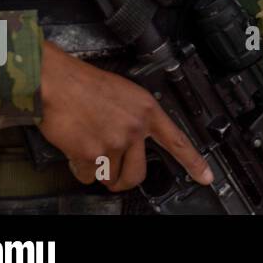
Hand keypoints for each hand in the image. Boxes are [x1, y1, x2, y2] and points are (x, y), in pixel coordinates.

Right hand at [38, 41, 212, 191]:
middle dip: (125, 180)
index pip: (177, 141)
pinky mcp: (91, 154)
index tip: (205, 177)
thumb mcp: (125, 93)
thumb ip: (136, 117)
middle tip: (116, 174)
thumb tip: (137, 140)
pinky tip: (76, 147)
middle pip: (138, 174)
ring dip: (99, 170)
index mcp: (147, 111)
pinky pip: (88, 175)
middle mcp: (134, 128)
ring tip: (90, 147)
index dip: (193, 162)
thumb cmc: (85, 84)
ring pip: (110, 177)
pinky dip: (80, 168)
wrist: (57, 82)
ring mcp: (114, 143)